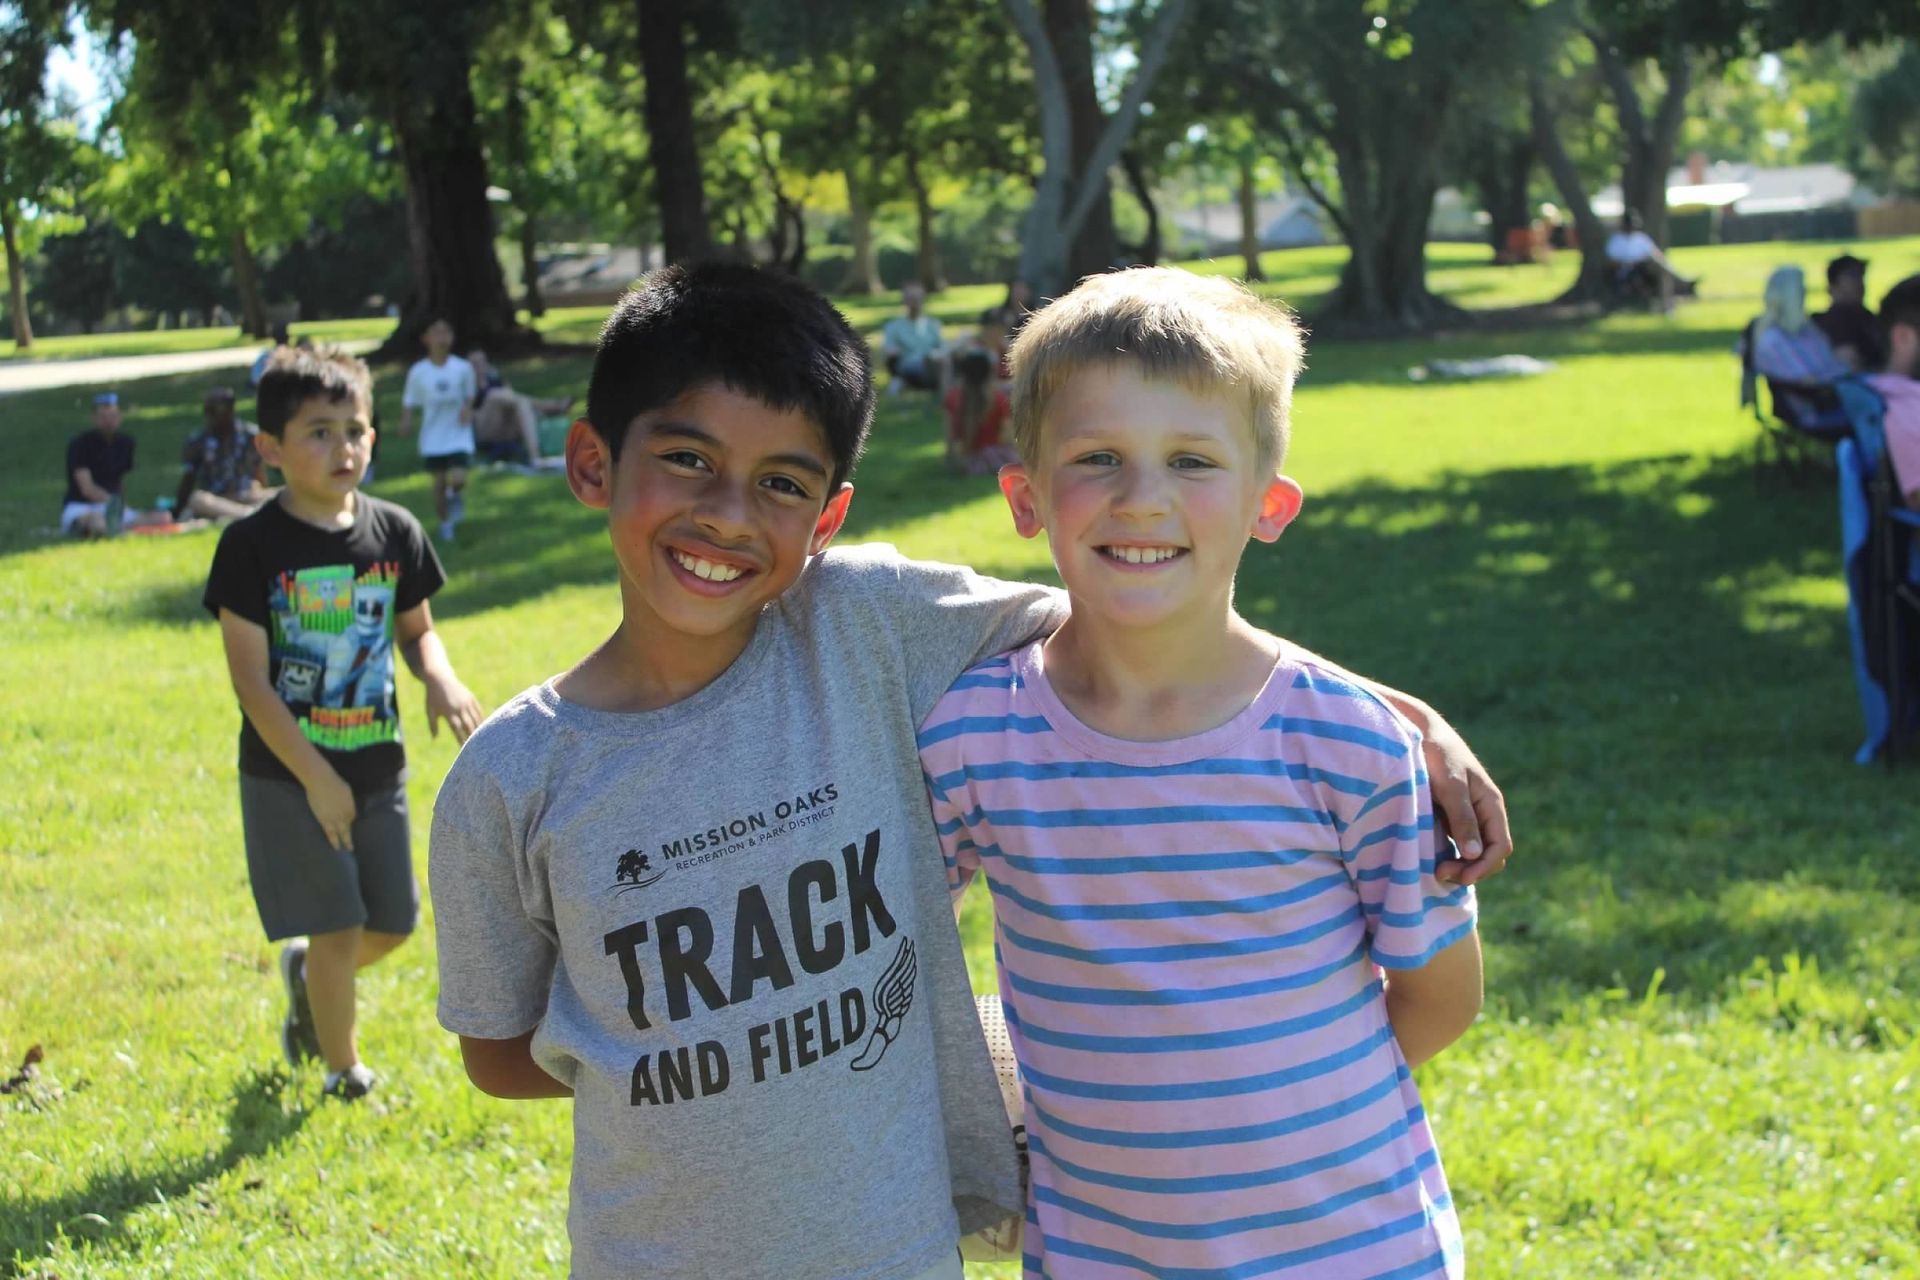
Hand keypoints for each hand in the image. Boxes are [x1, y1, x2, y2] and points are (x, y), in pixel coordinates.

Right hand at [304, 771, 356, 851]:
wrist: (321, 781)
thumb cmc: (335, 782)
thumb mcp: (346, 791)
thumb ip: (346, 801)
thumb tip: (345, 805)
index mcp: (350, 807)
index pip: (352, 818)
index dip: (349, 820)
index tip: (347, 822)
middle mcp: (343, 815)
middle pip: (347, 830)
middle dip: (349, 839)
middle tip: (351, 849)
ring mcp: (333, 818)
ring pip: (337, 833)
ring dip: (340, 842)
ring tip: (341, 850)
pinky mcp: (322, 818)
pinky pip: (327, 831)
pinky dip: (330, 837)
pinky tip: (331, 842)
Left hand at [426, 675, 484, 742]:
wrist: (439, 679)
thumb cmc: (432, 697)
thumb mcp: (430, 710)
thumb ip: (432, 724)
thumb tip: (434, 738)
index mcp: (449, 713)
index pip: (457, 729)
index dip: (461, 739)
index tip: (464, 748)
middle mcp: (459, 708)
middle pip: (468, 725)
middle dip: (472, 736)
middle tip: (476, 746)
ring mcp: (466, 702)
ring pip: (475, 718)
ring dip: (479, 728)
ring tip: (482, 738)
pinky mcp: (470, 697)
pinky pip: (478, 710)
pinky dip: (481, 718)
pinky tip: (483, 725)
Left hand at [1413, 711, 1511, 884]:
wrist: (1419, 733)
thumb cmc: (1437, 754)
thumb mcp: (1450, 785)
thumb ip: (1462, 816)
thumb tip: (1474, 853)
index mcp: (1491, 804)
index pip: (1500, 846)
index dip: (1484, 866)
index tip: (1461, 876)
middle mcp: (1483, 813)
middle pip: (1489, 853)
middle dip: (1471, 869)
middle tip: (1440, 874)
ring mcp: (1468, 815)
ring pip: (1473, 852)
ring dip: (1460, 865)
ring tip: (1436, 870)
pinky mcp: (1451, 816)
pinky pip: (1457, 843)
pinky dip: (1449, 855)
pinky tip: (1432, 859)